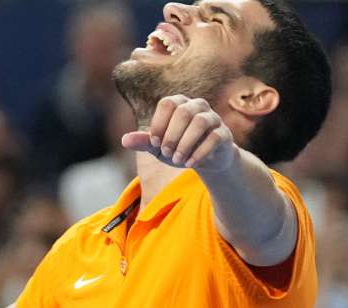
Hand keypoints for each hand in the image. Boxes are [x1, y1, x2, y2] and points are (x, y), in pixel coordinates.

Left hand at [121, 95, 238, 172]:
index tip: (154, 143)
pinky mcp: (224, 133)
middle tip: (166, 153)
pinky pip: (214, 137)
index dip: (159, 124)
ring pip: (200, 122)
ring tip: (177, 160)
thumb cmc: (178, 147)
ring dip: (185, 143)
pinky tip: (189, 163)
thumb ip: (143, 142)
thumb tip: (124, 140)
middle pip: (183, 112)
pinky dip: (200, 152)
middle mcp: (197, 106)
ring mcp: (212, 118)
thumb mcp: (159, 146)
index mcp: (179, 104)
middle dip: (171, 135)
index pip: (167, 103)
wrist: (204, 160)